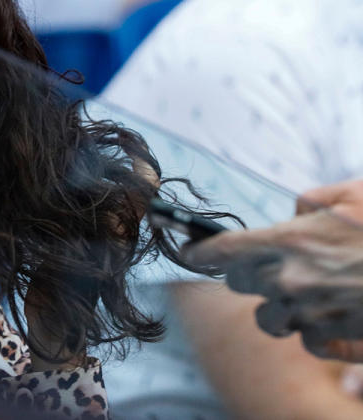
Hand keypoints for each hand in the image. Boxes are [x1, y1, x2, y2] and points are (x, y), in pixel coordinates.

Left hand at [185, 180, 362, 360]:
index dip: (197, 251)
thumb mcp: (353, 192)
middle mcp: (292, 282)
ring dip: (278, 305)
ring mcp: (313, 315)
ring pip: (268, 319)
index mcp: (290, 242)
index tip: (187, 250)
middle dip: (249, 272)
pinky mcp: (337, 341)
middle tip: (271, 261)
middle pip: (239, 285)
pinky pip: (305, 341)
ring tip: (305, 289)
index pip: (218, 252)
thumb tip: (292, 216)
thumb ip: (310, 201)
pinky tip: (333, 311)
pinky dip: (313, 329)